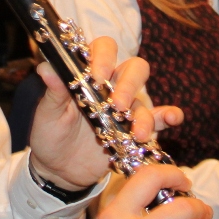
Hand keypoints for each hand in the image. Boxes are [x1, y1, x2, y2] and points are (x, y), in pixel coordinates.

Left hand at [28, 37, 180, 189]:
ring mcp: (125, 108)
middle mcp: (111, 86)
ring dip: (144, 114)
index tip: (97, 77)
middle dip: (129, 85)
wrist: (59, 169)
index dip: (104, 58)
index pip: (104, 49)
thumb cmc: (50, 133)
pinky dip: (168, 116)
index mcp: (89, 73)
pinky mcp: (135, 129)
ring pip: (145, 98)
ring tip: (136, 133)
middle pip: (134, 68)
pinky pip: (158, 119)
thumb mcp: (48, 113)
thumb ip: (53, 91)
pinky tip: (172, 119)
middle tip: (118, 105)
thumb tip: (45, 68)